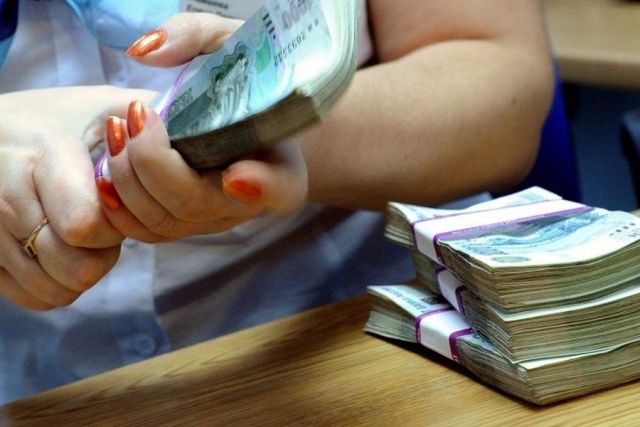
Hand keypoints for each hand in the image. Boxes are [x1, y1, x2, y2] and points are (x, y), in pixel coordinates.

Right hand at [0, 86, 153, 309]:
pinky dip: (56, 283)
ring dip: (82, 270)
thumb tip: (212, 132)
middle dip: (104, 253)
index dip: (117, 225)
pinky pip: (32, 298)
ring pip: (55, 289)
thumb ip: (155, 119)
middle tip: (103, 223)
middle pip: (76, 268)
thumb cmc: (56, 120)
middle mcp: (5, 196)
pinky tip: (61, 250)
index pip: (85, 225)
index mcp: (43, 157)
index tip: (117, 204)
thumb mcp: (103, 105)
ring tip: (81, 232)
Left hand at [97, 13, 308, 241]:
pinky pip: (146, 232)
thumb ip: (196, 35)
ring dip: (126, 179)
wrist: (243, 117)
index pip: (280, 187)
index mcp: (283, 166)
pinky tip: (104, 171)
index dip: (260, 187)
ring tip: (116, 131)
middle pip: (196, 204)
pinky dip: (118, 206)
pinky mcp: (182, 224)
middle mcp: (248, 203)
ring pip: (163, 223)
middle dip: (152, 164)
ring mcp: (212, 220)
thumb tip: (146, 50)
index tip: (236, 175)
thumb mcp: (231, 44)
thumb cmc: (241, 81)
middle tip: (136, 116)